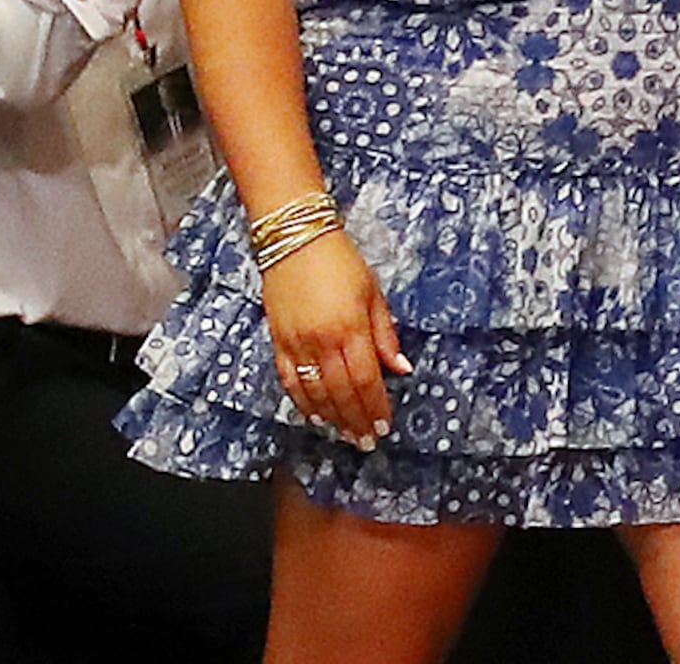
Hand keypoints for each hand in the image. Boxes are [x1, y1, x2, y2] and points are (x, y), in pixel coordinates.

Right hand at [259, 228, 409, 449]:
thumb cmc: (340, 261)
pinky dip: (302, 402)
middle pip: (341, 393)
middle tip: (365, 441)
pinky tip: (314, 415)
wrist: (294, 238)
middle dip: (355, 421)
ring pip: (315, 393)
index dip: (376, 407)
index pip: (367, 380)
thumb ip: (386, 335)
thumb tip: (401, 369)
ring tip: (344, 434)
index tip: (383, 426)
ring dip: (331, 418)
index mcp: (351, 329)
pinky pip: (290, 381)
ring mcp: (297, 343)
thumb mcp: (373, 293)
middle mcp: (322, 341)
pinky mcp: (278, 341)